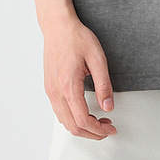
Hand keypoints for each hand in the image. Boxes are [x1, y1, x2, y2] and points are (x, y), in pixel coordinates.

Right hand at [43, 17, 117, 139]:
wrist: (58, 27)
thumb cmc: (76, 38)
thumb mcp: (97, 58)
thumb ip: (104, 84)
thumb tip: (108, 107)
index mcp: (69, 85)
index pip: (82, 119)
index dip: (98, 130)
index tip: (110, 129)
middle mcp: (56, 91)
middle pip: (72, 126)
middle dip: (92, 133)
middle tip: (107, 128)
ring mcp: (50, 91)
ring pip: (64, 122)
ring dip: (82, 127)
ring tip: (99, 121)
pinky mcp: (49, 88)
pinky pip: (59, 112)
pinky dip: (73, 119)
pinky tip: (85, 113)